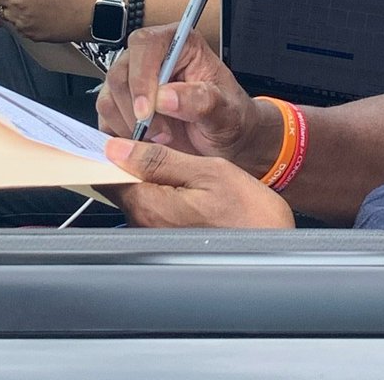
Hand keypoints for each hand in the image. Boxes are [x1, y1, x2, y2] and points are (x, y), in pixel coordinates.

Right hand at [96, 25, 270, 165]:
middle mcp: (151, 58)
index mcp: (179, 43)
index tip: (147, 111)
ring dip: (129, 127)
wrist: (228, 140)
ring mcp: (133, 82)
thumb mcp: (226, 111)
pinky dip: (120, 137)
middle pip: (120, 73)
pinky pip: (105, 119)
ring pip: (108, 98)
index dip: (141, 77)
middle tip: (163, 134)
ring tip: (161, 139)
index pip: (146, 45)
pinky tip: (145, 145)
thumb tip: (165, 97)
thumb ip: (200, 101)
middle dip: (137, 111)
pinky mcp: (122, 107)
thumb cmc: (230, 118)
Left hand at [102, 137, 294, 227]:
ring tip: (179, 163)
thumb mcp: (206, 171)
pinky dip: (161, 192)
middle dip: (132, 162)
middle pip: (122, 186)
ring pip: (138, 196)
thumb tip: (118, 148)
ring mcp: (155, 238)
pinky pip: (153, 209)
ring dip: (149, 177)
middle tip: (161, 142)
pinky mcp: (168, 242)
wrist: (275, 251)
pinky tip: (185, 185)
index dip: (112, 150)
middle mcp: (146, 227)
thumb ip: (158, 159)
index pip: (108, 175)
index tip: (125, 131)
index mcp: (150, 207)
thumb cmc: (248, 216)